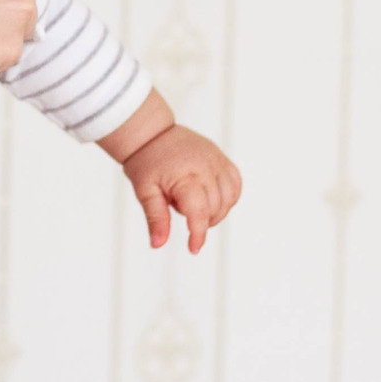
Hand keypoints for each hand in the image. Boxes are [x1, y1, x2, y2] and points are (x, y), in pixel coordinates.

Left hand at [101, 90, 242, 252]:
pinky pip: (235, 183)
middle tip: (178, 207)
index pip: (200, 212)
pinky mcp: (221, 157)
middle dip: (201, 220)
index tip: (193, 248)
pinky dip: (228, 196)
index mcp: (186, 176)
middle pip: (216, 208)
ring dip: (217, 211)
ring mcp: (216, 160)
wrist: (150, 132)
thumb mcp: (144, 191)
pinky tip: (211, 198)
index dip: (198, 234)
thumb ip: (155, 218)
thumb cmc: (145, 162)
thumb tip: (158, 244)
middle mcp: (206, 167)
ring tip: (193, 204)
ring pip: (230, 198)